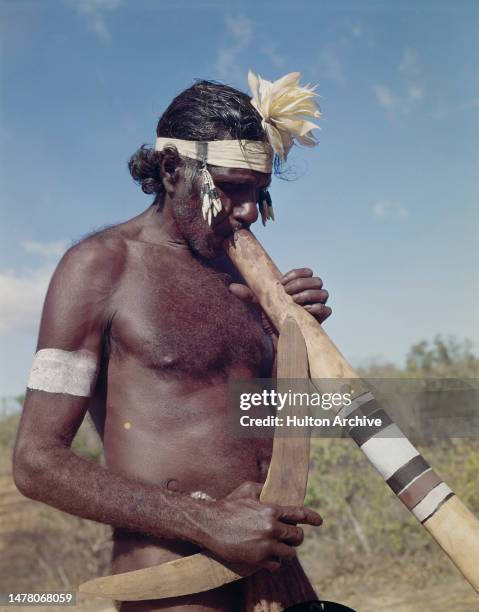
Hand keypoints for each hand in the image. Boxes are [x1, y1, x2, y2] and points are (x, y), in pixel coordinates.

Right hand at [202, 481, 321, 571]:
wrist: (209, 524)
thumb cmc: (228, 505)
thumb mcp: (247, 490)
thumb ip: (264, 489)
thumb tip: (273, 489)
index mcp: (271, 510)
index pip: (299, 514)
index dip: (312, 517)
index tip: (319, 521)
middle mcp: (271, 528)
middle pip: (297, 536)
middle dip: (296, 536)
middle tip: (292, 536)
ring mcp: (265, 545)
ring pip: (289, 553)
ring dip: (287, 550)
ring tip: (281, 548)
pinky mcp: (257, 559)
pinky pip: (276, 565)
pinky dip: (275, 562)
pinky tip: (271, 558)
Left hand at [229, 268, 330, 323]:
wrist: (277, 343)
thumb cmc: (271, 321)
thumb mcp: (260, 307)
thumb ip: (250, 296)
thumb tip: (232, 286)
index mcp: (300, 288)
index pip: (306, 273)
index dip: (297, 274)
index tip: (282, 282)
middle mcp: (311, 296)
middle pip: (317, 280)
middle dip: (302, 284)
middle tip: (287, 293)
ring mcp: (317, 307)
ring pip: (323, 293)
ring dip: (309, 294)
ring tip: (295, 301)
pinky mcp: (320, 321)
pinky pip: (326, 310)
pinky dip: (316, 308)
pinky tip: (303, 311)